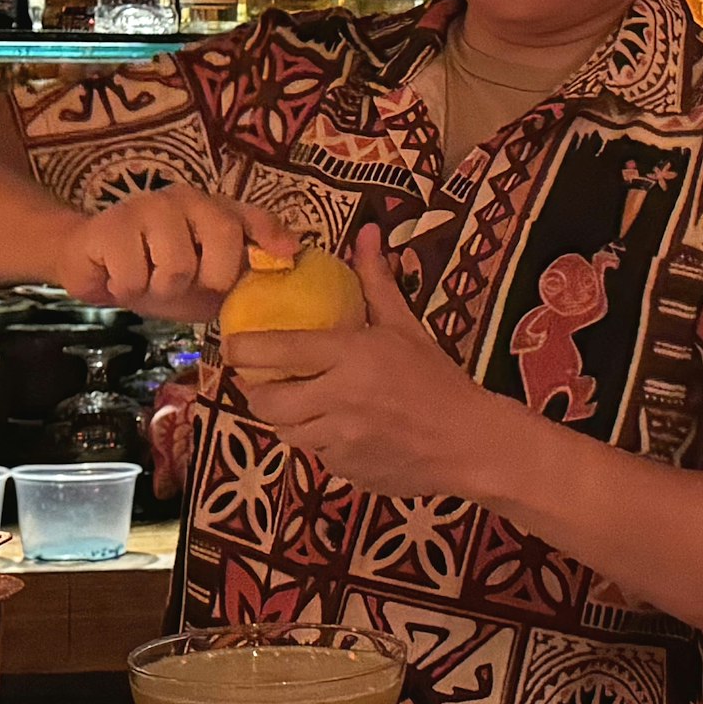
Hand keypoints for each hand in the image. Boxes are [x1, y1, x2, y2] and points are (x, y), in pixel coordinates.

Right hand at [53, 186, 296, 322]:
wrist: (90, 264)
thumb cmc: (154, 271)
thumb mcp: (203, 279)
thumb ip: (241, 272)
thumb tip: (288, 261)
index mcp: (213, 210)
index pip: (250, 217)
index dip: (271, 234)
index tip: (287, 255)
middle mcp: (185, 199)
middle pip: (223, 235)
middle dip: (210, 278)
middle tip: (184, 284)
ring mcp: (148, 206)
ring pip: (177, 265)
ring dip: (160, 289)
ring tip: (146, 278)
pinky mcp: (111, 225)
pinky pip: (135, 276)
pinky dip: (127, 289)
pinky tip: (118, 275)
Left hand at [225, 228, 518, 497]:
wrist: (470, 444)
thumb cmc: (437, 379)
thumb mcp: (405, 327)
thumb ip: (376, 282)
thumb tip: (368, 232)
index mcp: (351, 356)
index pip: (278, 350)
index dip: (243, 348)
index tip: (232, 344)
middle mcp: (338, 399)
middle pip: (266, 402)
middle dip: (255, 393)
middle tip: (262, 382)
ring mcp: (340, 441)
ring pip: (286, 433)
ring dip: (286, 419)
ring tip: (298, 405)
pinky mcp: (346, 471)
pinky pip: (315, 456)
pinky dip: (317, 443)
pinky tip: (337, 430)